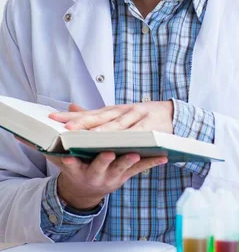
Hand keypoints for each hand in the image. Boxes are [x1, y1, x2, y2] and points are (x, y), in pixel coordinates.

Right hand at [16, 103, 167, 209]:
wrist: (87, 189)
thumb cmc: (78, 163)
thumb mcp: (66, 151)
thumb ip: (67, 131)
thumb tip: (62, 111)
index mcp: (76, 167)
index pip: (71, 164)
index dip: (70, 162)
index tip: (69, 158)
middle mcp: (93, 174)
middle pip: (98, 167)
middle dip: (102, 161)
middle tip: (108, 154)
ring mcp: (111, 176)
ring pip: (120, 168)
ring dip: (128, 161)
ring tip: (136, 154)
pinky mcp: (126, 175)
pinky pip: (139, 169)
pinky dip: (151, 162)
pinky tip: (163, 157)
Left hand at [49, 100, 173, 133]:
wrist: (173, 114)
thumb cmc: (141, 117)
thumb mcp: (117, 114)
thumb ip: (95, 114)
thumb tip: (70, 108)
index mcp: (114, 110)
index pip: (90, 113)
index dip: (73, 117)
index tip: (53, 119)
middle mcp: (124, 111)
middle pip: (101, 118)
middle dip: (85, 123)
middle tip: (68, 129)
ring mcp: (138, 118)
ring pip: (119, 126)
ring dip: (105, 132)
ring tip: (90, 138)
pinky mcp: (150, 127)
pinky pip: (139, 134)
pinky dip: (131, 138)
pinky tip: (122, 143)